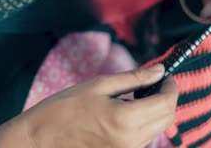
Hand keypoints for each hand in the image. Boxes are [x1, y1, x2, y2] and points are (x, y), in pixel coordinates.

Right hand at [0, 64, 177, 147]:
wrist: (39, 140)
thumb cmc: (63, 108)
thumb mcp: (98, 85)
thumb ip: (133, 78)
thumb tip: (159, 70)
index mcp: (125, 119)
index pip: (166, 103)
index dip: (172, 87)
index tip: (167, 76)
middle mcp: (131, 141)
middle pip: (166, 119)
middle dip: (167, 98)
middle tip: (156, 83)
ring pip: (157, 130)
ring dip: (156, 111)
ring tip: (138, 95)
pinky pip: (143, 139)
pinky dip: (144, 123)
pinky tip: (128, 111)